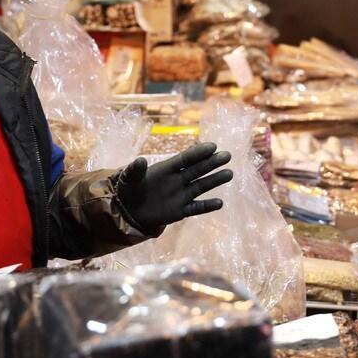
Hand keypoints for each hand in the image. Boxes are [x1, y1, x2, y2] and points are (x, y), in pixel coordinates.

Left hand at [115, 142, 233, 235]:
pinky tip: (220, 203)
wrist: (129, 210)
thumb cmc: (130, 190)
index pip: (185, 159)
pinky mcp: (180, 211)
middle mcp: (178, 180)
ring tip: (229, 174)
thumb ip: (134, 170)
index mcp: (167, 168)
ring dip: (215, 180)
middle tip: (227, 155)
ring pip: (201, 187)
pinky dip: (207, 206)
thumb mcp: (128, 179)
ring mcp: (181, 195)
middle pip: (197, 170)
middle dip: (212, 163)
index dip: (198, 152)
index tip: (212, 146)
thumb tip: (140, 160)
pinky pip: (196, 208)